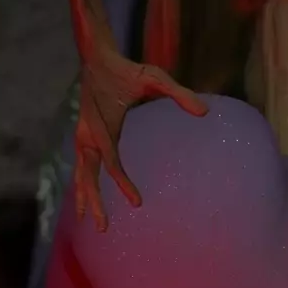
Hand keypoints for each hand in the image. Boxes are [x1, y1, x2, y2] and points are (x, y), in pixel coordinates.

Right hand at [74, 44, 206, 230]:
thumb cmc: (126, 69)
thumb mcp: (155, 78)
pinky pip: (81, 167)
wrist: (95, 58)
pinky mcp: (82, 137)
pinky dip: (83, 185)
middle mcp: (87, 135)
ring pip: (81, 174)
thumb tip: (206, 112)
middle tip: (104, 229)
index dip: (123, 184)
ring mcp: (82, 137)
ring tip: (89, 223)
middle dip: (95, 202)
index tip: (137, 203)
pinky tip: (86, 202)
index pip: (111, 162)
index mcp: (102, 126)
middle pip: (88, 176)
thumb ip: (180, 95)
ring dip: (86, 198)